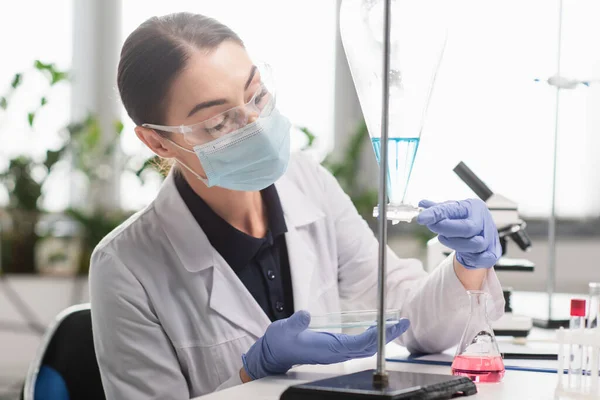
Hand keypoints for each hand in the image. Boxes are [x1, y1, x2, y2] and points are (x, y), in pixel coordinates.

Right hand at [242, 310, 409, 379]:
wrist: (273, 354)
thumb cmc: (280, 342)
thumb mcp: (285, 329)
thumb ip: (296, 323)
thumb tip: (304, 315)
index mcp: (328, 349)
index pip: (360, 344)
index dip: (378, 336)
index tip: (392, 326)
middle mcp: (336, 353)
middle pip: (368, 347)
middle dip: (387, 335)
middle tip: (403, 322)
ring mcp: (336, 352)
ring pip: (365, 347)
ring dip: (382, 336)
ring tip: (395, 324)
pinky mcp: (334, 348)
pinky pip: (358, 345)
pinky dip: (371, 337)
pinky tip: (377, 329)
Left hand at [417, 199, 500, 268]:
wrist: (483, 234)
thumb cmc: (465, 220)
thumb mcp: (452, 211)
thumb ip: (438, 209)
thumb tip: (422, 204)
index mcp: (473, 207)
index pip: (453, 210)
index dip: (436, 214)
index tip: (421, 218)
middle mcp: (483, 220)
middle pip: (466, 228)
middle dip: (446, 229)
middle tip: (432, 227)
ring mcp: (490, 237)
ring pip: (473, 244)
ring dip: (454, 243)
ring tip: (445, 238)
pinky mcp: (492, 253)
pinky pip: (480, 259)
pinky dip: (469, 257)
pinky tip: (463, 253)